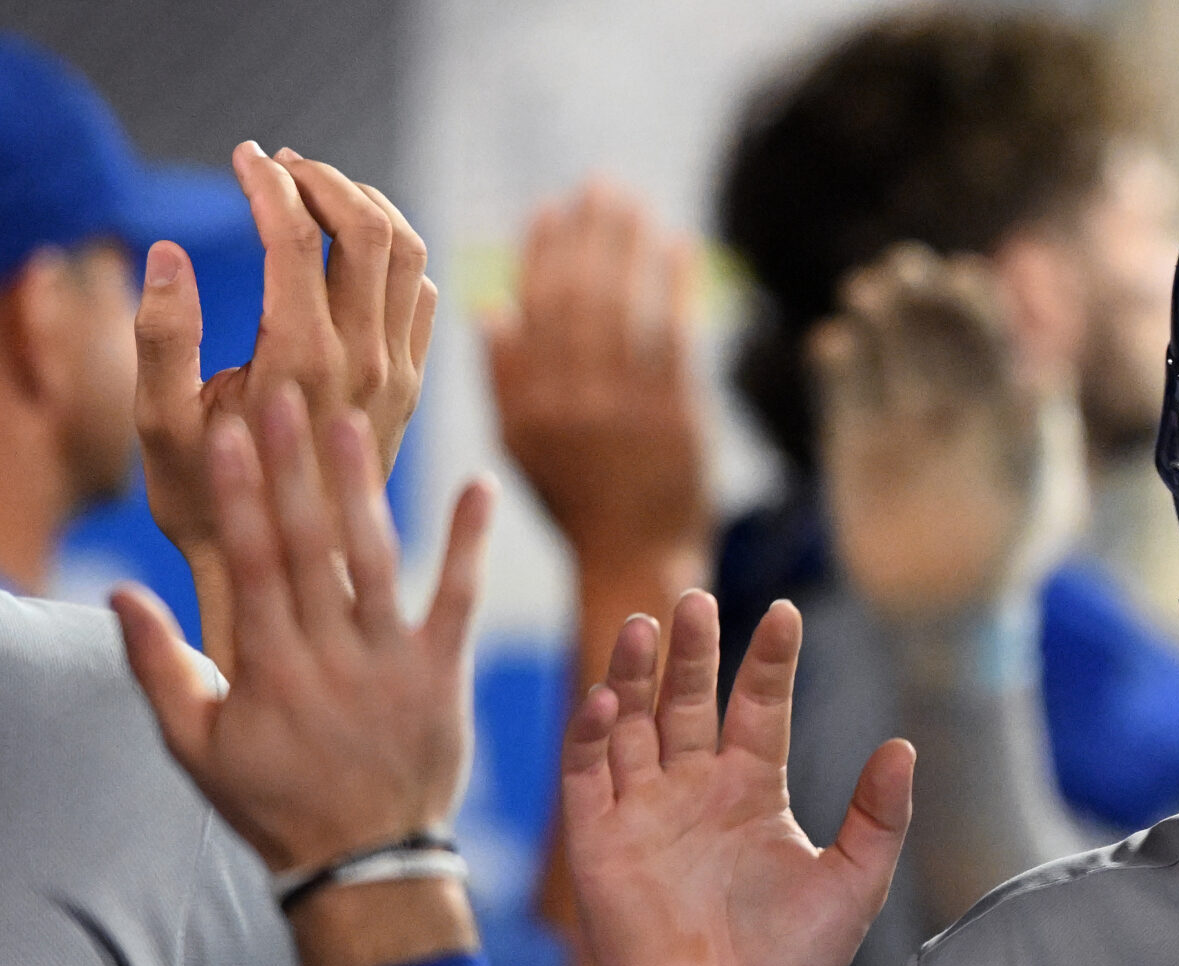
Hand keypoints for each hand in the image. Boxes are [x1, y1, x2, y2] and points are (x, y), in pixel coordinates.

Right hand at [112, 387, 489, 874]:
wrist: (366, 863)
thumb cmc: (273, 803)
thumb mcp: (197, 748)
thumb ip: (159, 668)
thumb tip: (119, 591)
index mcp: (269, 669)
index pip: (250, 565)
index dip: (240, 495)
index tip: (229, 432)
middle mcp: (332, 658)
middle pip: (308, 548)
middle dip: (293, 469)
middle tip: (284, 394)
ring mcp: (393, 664)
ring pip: (377, 563)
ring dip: (364, 489)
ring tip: (352, 419)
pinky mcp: (444, 674)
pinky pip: (459, 600)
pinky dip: (471, 544)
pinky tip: (479, 486)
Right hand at [137, 143, 435, 669]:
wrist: (290, 576)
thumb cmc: (208, 500)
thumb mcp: (160, 423)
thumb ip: (160, 334)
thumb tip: (169, 254)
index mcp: (299, 359)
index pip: (296, 232)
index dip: (265, 179)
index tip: (241, 155)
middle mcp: (365, 362)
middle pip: (371, 227)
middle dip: (325, 179)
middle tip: (281, 167)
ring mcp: (399, 377)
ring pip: (410, 256)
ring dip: (367, 207)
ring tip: (316, 194)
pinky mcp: (411, 391)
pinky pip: (425, 299)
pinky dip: (397, 256)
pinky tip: (353, 255)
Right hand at [486, 180, 709, 578]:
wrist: (636, 560)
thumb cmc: (578, 502)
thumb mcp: (522, 447)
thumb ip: (504, 380)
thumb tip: (490, 306)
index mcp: (528, 403)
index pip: (533, 309)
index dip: (543, 253)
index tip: (552, 209)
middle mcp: (572, 401)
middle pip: (578, 296)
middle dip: (589, 234)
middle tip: (601, 187)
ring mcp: (626, 409)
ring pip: (623, 306)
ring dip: (629, 245)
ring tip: (635, 203)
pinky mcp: (678, 416)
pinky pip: (674, 334)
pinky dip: (676, 284)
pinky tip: (682, 246)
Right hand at [558, 591, 913, 965]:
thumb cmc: (788, 962)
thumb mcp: (852, 885)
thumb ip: (877, 817)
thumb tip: (904, 749)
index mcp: (752, 789)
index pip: (758, 705)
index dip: (769, 660)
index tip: (786, 611)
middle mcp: (694, 787)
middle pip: (687, 699)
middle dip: (691, 650)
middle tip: (695, 599)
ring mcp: (642, 808)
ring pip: (632, 720)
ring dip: (635, 673)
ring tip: (647, 625)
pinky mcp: (596, 839)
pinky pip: (587, 772)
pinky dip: (591, 731)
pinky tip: (608, 696)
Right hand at [809, 243, 1040, 618]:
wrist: (949, 609)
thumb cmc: (1012, 554)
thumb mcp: (1043, 503)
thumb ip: (1042, 441)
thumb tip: (1048, 373)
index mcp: (1003, 401)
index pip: (990, 336)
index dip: (978, 303)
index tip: (967, 278)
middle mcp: (950, 396)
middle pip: (932, 329)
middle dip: (920, 294)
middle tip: (907, 267)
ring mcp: (899, 415)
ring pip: (885, 349)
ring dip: (875, 315)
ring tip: (866, 290)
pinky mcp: (852, 442)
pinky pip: (842, 392)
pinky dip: (836, 364)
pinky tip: (833, 343)